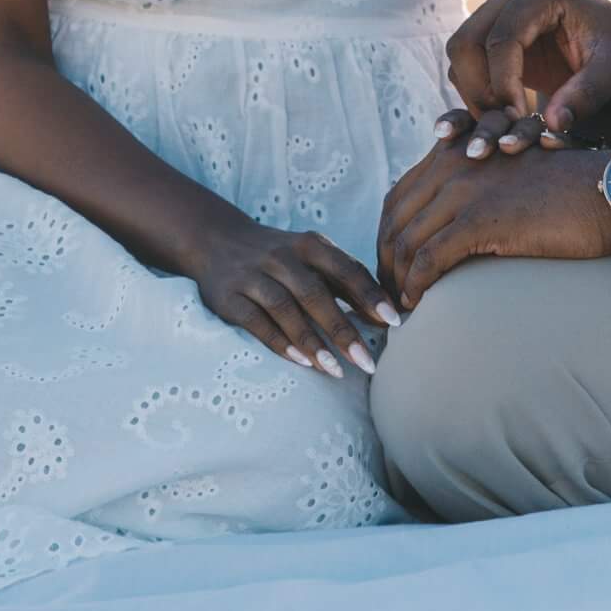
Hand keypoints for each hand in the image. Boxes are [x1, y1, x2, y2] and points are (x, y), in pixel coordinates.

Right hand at [186, 220, 401, 378]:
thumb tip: (388, 318)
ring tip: (335, 370)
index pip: (346, 269)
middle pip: (316, 294)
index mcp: (310, 245)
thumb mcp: (314, 259)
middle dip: (343, 330)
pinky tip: (300, 362)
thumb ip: (347, 285)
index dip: (370, 295)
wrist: (216, 240)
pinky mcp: (228, 297)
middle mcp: (281, 257)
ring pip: (285, 308)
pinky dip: (278, 342)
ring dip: (311, 341)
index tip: (394, 322)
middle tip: (367, 363)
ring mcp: (252, 276)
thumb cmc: (281, 258)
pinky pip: (255, 322)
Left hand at [376, 139, 610, 309]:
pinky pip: (430, 258)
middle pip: (395, 219)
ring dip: (396, 279)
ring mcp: (465, 190)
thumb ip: (474, 189)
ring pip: (407, 241)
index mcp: (456, 152)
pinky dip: (417, 286)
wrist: (608, 192)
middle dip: (385, 261)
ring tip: (399, 306)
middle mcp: (454, 164)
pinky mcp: (481, 220)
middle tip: (386, 294)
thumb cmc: (565, 194)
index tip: (390, 267)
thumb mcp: (507, 179)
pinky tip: (418, 304)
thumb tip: (445, 232)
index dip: (386, 235)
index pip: (398, 196)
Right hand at [443, 0, 610, 145]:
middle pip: (466, 43)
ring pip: (460, 53)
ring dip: (474, 92)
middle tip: (505, 126)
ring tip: (505, 123)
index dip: (503, 85)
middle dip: (480, 90)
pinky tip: (504, 113)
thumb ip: (586, 95)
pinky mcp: (494, 31)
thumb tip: (552, 124)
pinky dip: (477, 90)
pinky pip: (468, 62)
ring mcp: (498, 9)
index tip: (518, 120)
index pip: (501, 40)